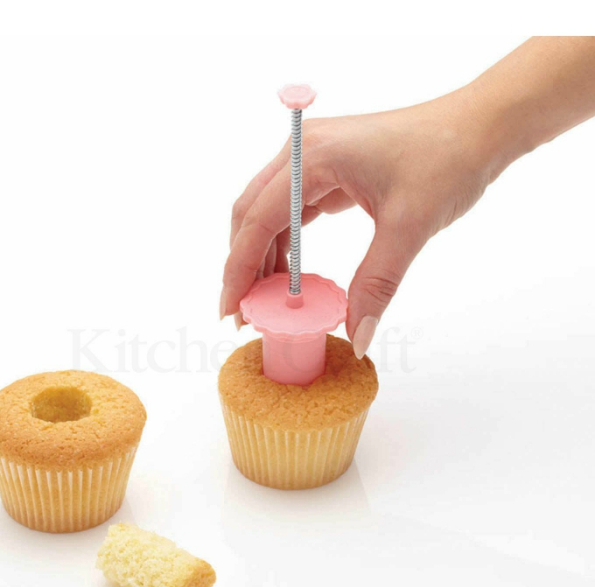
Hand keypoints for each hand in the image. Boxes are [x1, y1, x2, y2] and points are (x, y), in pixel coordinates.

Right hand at [220, 89, 495, 357]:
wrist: (479, 127)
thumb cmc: (446, 159)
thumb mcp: (409, 227)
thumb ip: (376, 285)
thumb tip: (355, 337)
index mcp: (313, 157)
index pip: (257, 220)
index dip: (238, 269)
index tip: (230, 309)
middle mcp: (302, 151)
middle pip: (250, 213)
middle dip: (241, 264)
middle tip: (243, 311)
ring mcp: (312, 157)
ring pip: (266, 212)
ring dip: (261, 255)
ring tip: (264, 299)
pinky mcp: (326, 168)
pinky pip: (290, 209)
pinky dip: (283, 242)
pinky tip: (288, 272)